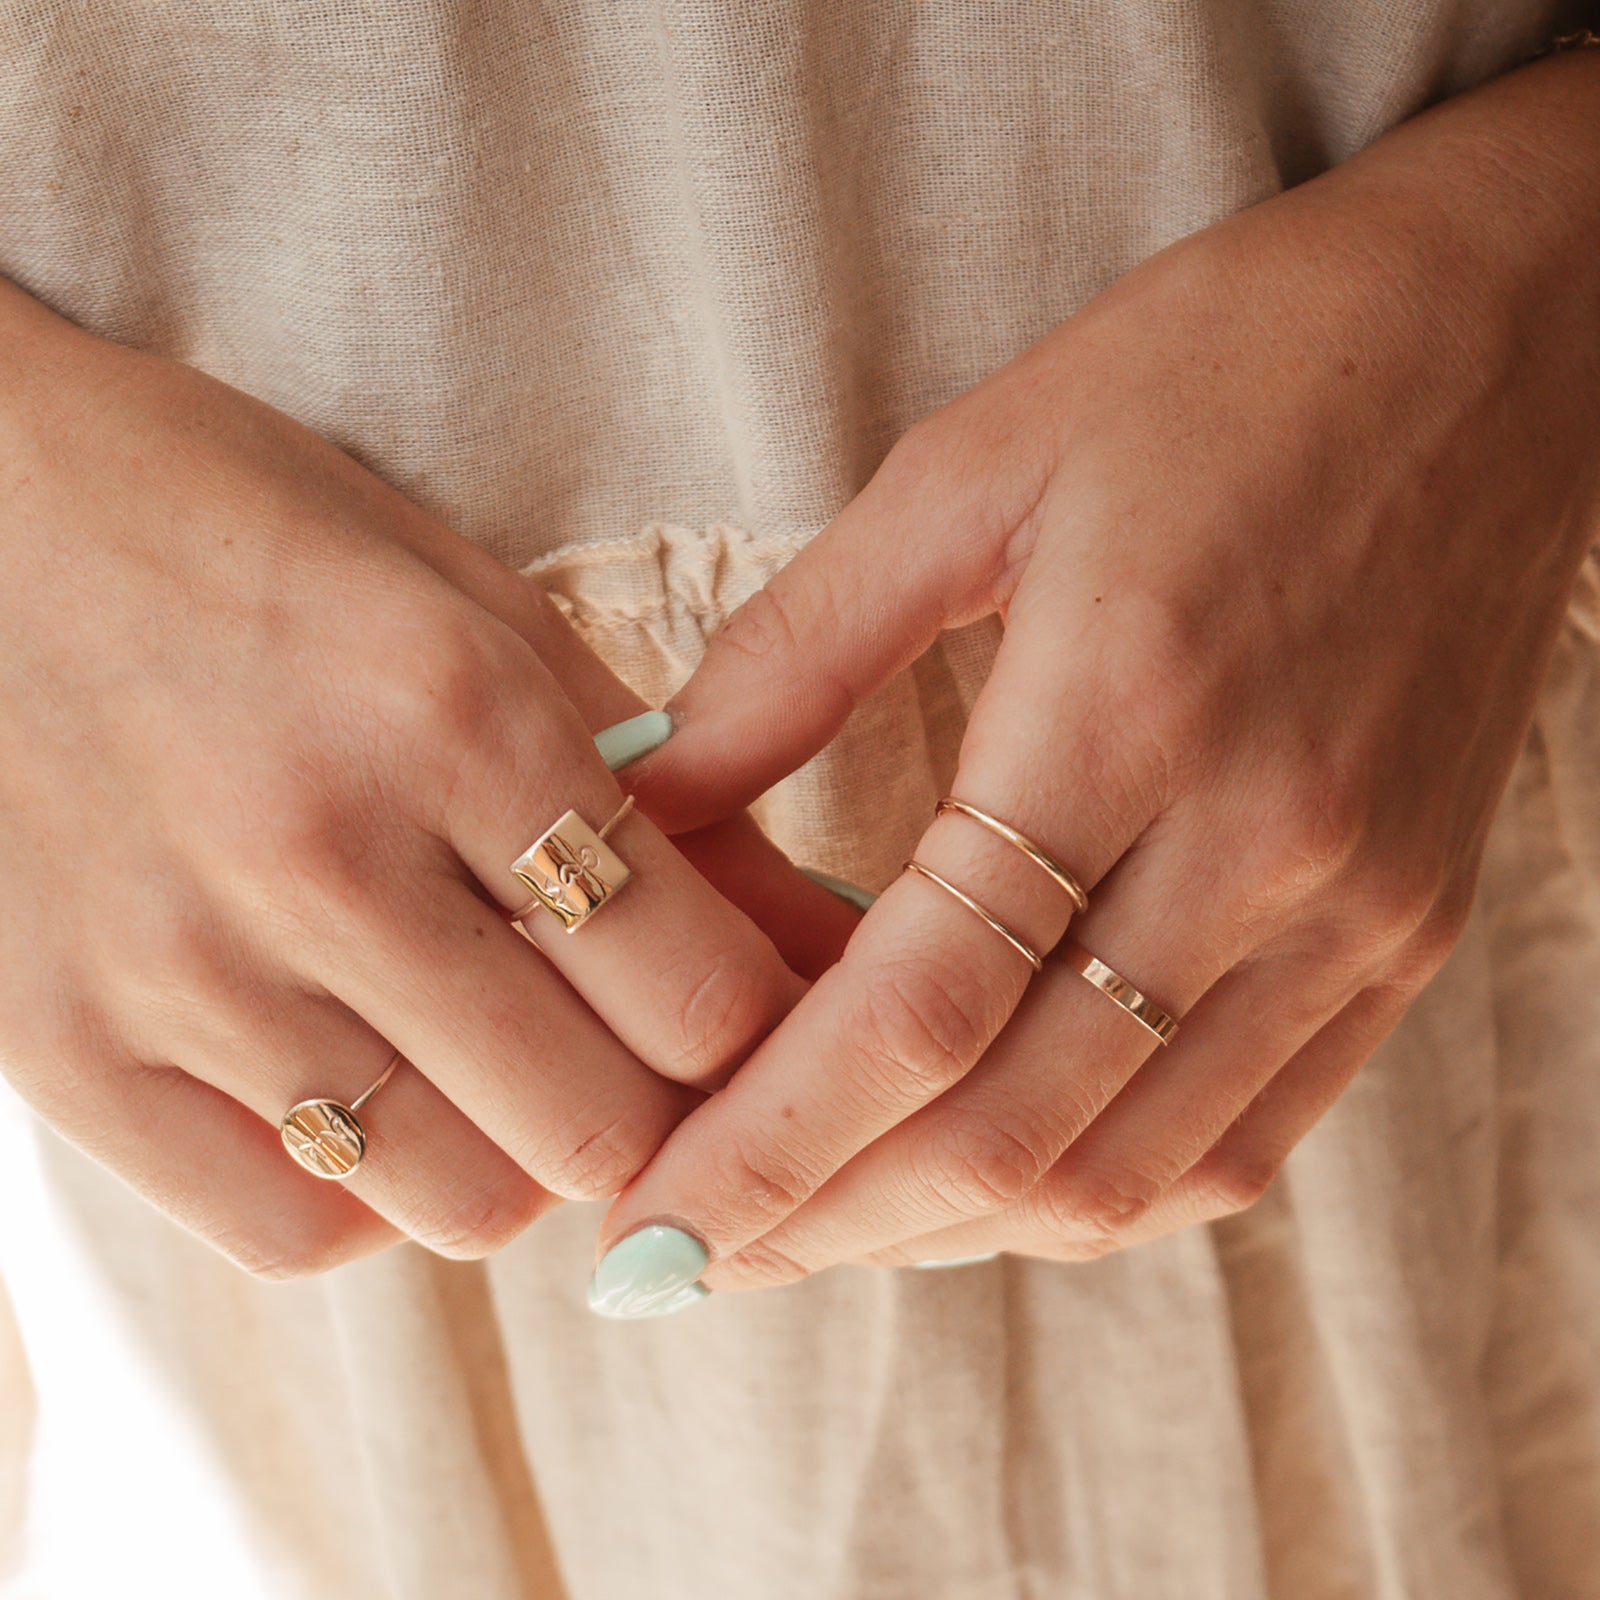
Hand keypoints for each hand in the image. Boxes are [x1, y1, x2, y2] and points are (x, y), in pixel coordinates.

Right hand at [0, 278, 856, 1278]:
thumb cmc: (250, 534)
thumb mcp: (473, 602)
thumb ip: (647, 776)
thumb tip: (803, 926)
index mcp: (453, 712)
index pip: (699, 987)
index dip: (761, 1023)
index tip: (749, 1011)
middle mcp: (322, 853)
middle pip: (598, 1123)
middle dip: (659, 1107)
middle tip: (639, 1053)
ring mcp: (179, 966)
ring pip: (460, 1202)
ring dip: (523, 1160)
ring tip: (504, 1069)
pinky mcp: (60, 1051)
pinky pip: (291, 1228)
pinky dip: (373, 1195)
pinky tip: (378, 1099)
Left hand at [587, 54, 1599, 1308]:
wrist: (1494, 338)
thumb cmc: (1220, 367)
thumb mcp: (968, 470)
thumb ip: (789, 654)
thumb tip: (634, 793)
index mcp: (1125, 705)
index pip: (916, 1007)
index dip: (766, 1143)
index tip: (648, 1224)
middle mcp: (1261, 842)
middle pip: (1011, 1128)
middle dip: (826, 1222)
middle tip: (692, 1252)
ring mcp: (1354, 908)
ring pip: (1126, 1168)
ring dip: (947, 1226)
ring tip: (815, 1220)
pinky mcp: (1406, 931)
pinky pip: (1239, 1135)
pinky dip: (1091, 1186)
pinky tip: (989, 1169)